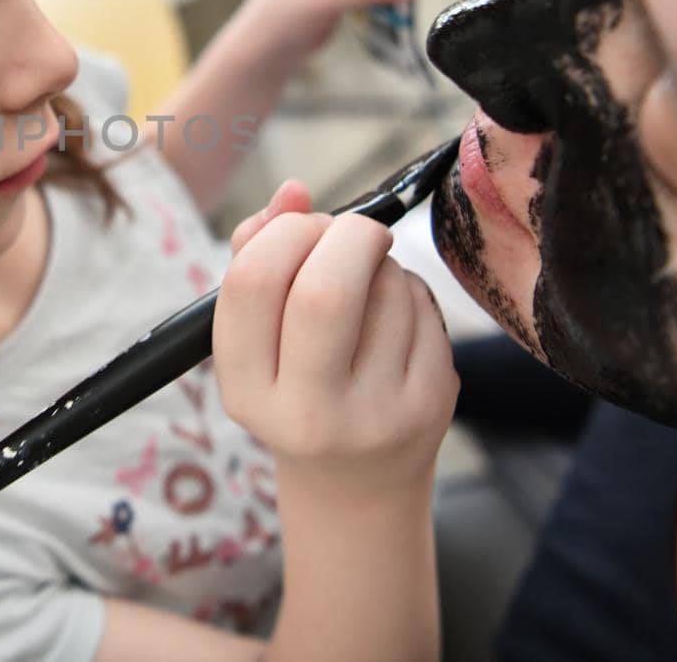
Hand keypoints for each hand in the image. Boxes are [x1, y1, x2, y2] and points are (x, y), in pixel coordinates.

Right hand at [213, 178, 457, 501]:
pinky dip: (410, 289)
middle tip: (348, 232)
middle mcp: (307, 414)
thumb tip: (293, 191)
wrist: (355, 485)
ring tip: (367, 285)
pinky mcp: (429, 406)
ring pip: (388, 288)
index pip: (254, 284)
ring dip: (379, 262)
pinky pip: (425, 308)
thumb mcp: (256, 340)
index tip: (300, 227)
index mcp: (247, 391)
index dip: (281, 233)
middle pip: (327, 289)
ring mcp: (375, 416)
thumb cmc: (295, 387)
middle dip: (344, 233)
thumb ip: (257, 257)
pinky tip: (395, 316)